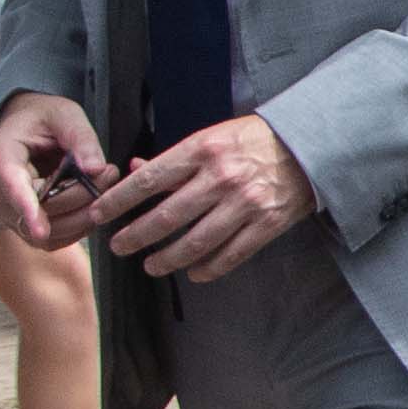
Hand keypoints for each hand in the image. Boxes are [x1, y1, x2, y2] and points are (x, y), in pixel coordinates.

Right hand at [0, 94, 114, 245]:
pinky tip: (90, 208)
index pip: (12, 186)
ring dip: (81, 216)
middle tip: (110, 173)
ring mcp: (7, 209)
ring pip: (46, 233)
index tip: (40, 230)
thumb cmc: (44, 118)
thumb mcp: (66, 115)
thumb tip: (95, 168)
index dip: (27, 208)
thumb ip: (81, 138)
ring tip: (103, 186)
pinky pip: (50, 241)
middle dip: (79, 198)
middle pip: (39, 211)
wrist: (30, 126)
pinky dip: (75, 229)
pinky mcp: (21, 224)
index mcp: (1, 154)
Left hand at [97, 112, 317, 283]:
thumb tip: (135, 168)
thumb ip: (174, 158)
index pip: (149, 180)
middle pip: (167, 217)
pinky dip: (208, 269)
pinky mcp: (266, 224)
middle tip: (119, 247)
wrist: (308, 146)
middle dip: (136, 236)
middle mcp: (221, 178)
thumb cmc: (253, 140)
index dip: (119, 201)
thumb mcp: (210, 136)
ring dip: (167, 259)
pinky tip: (192, 272)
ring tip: (151, 265)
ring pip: (195, 243)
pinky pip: (230, 255)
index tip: (99, 215)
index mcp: (202, 150)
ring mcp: (245, 204)